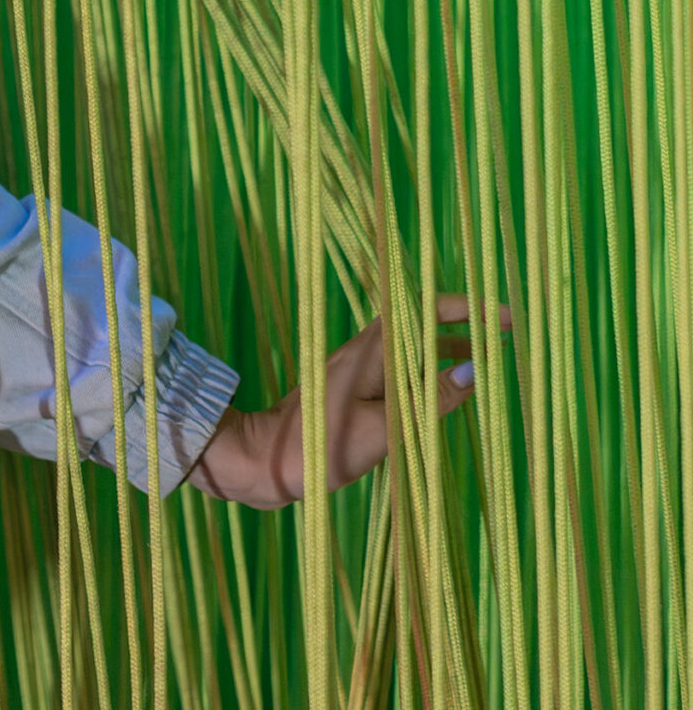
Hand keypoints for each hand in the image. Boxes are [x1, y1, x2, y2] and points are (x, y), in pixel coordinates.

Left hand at [189, 296, 509, 509]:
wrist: (261, 461)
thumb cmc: (320, 444)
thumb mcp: (384, 426)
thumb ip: (428, 398)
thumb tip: (475, 370)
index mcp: (371, 352)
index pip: (425, 312)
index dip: (469, 309)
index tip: (507, 316)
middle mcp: (364, 355)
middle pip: (422, 329)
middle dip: (466, 330)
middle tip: (508, 339)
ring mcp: (356, 374)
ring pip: (412, 354)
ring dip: (449, 353)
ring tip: (489, 364)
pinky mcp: (351, 396)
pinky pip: (400, 376)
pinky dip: (428, 378)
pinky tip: (445, 395)